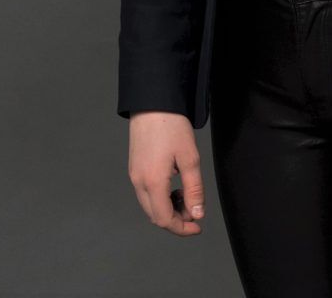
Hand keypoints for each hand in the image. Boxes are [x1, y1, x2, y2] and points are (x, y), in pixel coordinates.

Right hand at [127, 111, 205, 235]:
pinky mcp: (134, 168)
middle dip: (176, 219)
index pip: (164, 219)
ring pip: (150, 205)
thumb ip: (194, 189)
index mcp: (152, 182)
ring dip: (168, 208)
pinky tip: (174, 186)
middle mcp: (139, 182)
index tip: (198, 226)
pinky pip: (146, 193)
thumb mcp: (190, 158)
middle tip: (195, 211)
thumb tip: (197, 214)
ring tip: (186, 195)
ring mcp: (134, 175)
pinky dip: (160, 197)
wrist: (152, 103)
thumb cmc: (172, 127)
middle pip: (155, 216)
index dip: (181, 228)